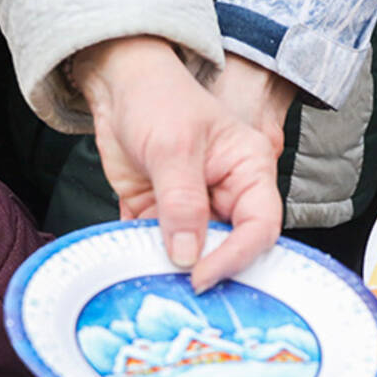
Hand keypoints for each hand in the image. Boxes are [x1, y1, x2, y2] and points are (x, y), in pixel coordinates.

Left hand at [70, 37, 282, 290]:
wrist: (118, 87)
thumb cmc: (158, 98)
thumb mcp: (173, 146)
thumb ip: (181, 202)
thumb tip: (187, 254)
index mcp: (248, 171)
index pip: (259, 226)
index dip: (236, 256)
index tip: (202, 275)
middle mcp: (226, 195)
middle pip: (228, 247)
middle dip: (206, 269)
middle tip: (181, 289)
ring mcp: (192, 209)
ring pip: (191, 254)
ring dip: (171, 268)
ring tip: (152, 280)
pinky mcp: (159, 216)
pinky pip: (155, 248)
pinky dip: (143, 258)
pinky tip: (129, 265)